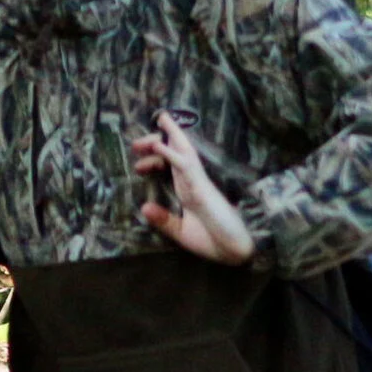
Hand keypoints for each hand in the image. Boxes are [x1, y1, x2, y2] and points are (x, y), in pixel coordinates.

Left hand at [134, 112, 256, 265]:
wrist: (234, 252)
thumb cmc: (213, 241)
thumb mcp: (181, 232)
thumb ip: (164, 220)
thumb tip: (143, 207)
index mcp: (188, 191)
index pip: (171, 167)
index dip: (154, 160)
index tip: (137, 164)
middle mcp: (193, 182)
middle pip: (176, 153)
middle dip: (158, 142)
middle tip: (136, 143)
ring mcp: (198, 182)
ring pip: (183, 152)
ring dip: (171, 135)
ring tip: (160, 119)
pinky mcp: (202, 187)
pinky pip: (186, 166)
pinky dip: (171, 154)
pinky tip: (159, 146)